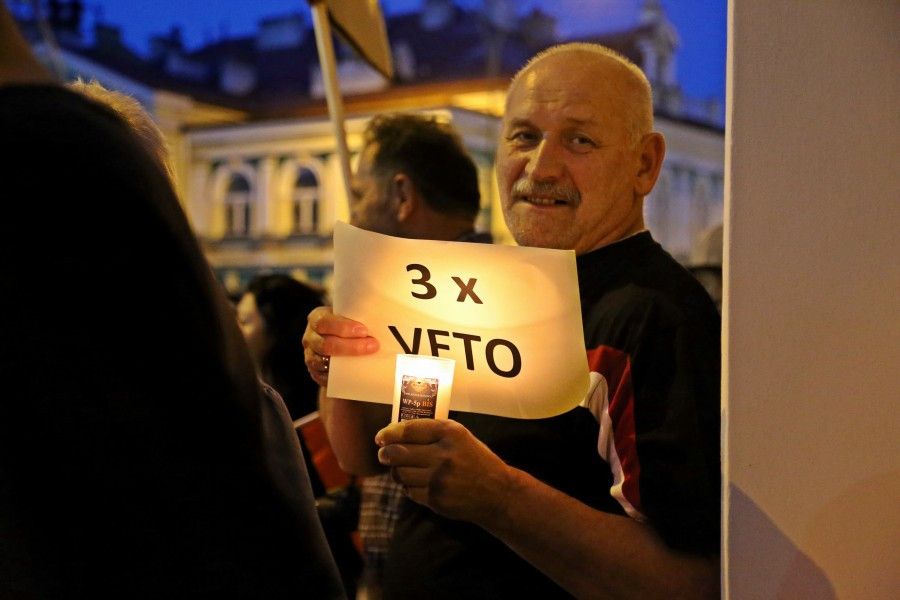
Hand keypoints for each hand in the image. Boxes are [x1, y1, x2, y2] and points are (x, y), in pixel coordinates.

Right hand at [302, 306, 379, 386]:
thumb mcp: (350, 317)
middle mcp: (310, 337)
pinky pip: (325, 377)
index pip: (325, 321)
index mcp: (317, 318)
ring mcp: (311, 356)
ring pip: (325, 362)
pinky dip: (341, 376)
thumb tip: (392, 320)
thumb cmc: (347, 327)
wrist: (338, 347)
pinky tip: (357, 373)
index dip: (343, 327)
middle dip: (351, 346)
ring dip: (348, 361)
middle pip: (326, 344)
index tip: (364, 331)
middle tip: (373, 345)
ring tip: (369, 359)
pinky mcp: (316, 373)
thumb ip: (361, 316)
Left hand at [375, 419, 512, 525]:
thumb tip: (396, 433)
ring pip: (400, 474)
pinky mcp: (435, 499)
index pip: (410, 430)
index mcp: (450, 434)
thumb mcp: (461, 437)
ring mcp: (438, 479)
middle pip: (398, 453)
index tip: (381, 437)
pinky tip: (417, 483)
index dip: (390, 433)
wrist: (497, 493)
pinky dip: (409, 487)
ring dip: (396, 471)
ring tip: (401, 469)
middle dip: (385, 454)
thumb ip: (433, 433)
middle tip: (383, 454)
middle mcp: (443, 455)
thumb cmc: (476, 460)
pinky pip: (409, 491)